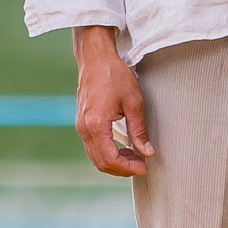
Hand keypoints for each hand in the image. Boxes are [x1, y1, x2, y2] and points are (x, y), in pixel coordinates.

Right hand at [74, 26, 152, 178]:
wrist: (95, 58)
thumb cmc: (114, 75)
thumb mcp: (134, 102)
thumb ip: (139, 130)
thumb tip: (147, 152)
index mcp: (96, 125)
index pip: (110, 159)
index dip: (128, 167)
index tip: (143, 166)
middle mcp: (84, 129)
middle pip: (100, 162)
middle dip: (121, 168)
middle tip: (141, 164)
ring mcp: (80, 126)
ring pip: (95, 157)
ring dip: (114, 162)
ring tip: (134, 157)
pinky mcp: (81, 123)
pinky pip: (92, 147)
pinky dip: (107, 153)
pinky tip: (122, 147)